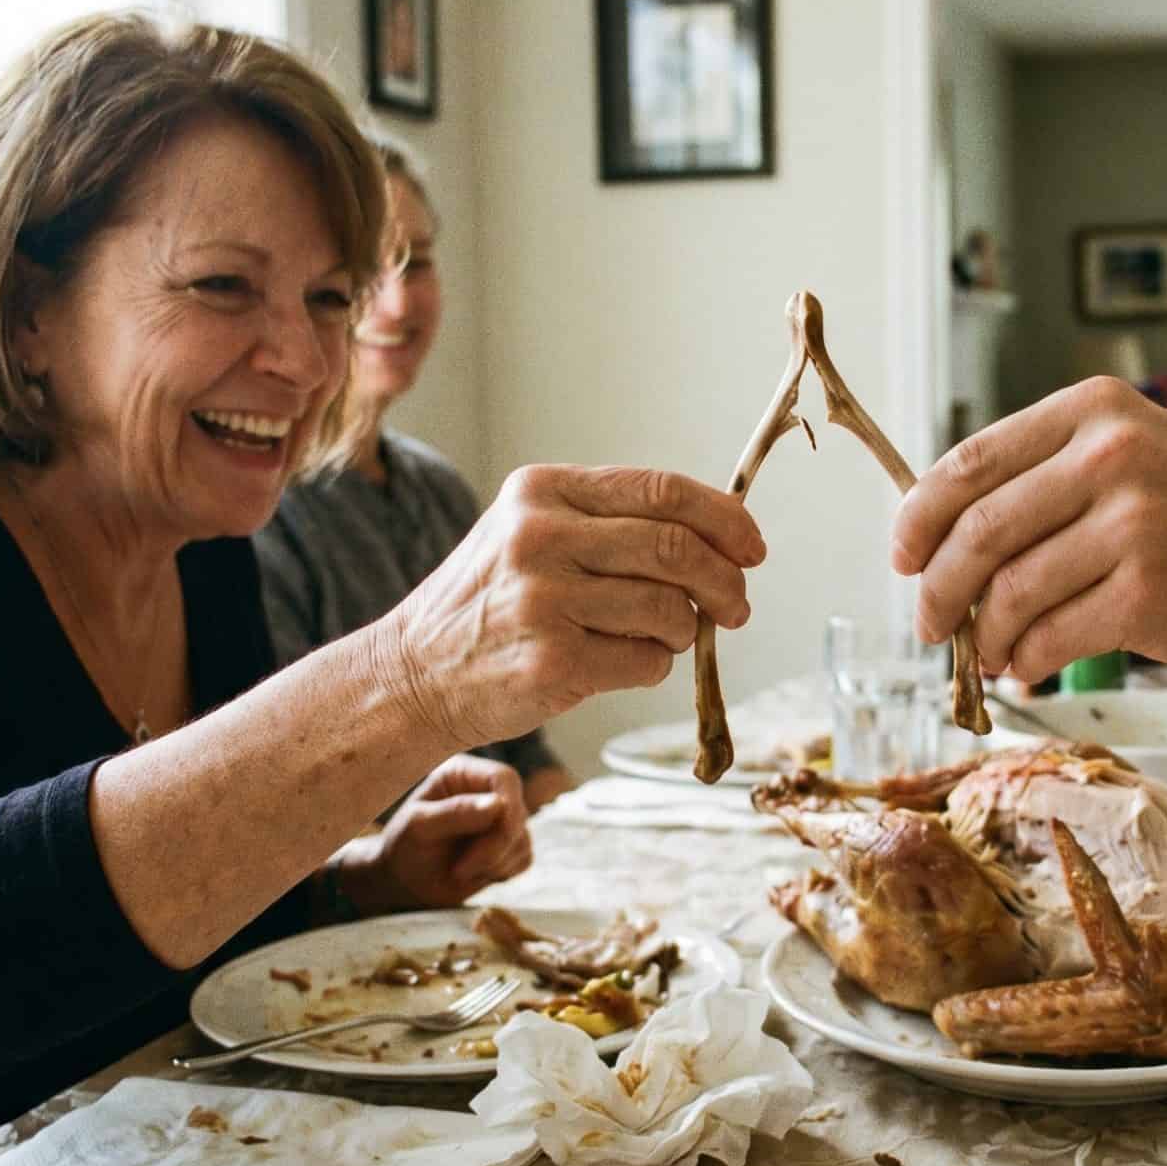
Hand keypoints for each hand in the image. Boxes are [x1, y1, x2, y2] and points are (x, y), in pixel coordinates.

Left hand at [336, 755, 533, 912]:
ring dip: (495, 863)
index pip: (504, 778)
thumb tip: (498, 805)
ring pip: (522, 839)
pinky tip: (474, 874)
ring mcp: (502, 820)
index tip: (497, 837)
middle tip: (461, 870)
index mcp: (464, 774)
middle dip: (494, 847)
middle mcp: (487, 792)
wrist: (405, 879)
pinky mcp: (510, 846)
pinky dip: (502, 872)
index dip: (508, 806)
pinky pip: (524, 858)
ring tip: (459, 871)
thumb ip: (455, 813)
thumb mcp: (419, 827)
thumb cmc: (405, 845)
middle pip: (517, 813)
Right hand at [383, 465, 764, 749]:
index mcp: (541, 491)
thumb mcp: (532, 533)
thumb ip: (612, 524)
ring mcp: (544, 599)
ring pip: (670, 609)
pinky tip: (620, 663)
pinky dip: (653, 666)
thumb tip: (723, 536)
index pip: (661, 491)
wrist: (414, 674)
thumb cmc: (490, 604)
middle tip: (736, 607)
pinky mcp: (553, 660)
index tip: (752, 547)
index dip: (724, 519)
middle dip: (725, 581)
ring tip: (660, 637)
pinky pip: (649, 661)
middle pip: (677, 548)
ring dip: (684, 630)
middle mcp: (540, 536)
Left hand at [889, 378, 1166, 682]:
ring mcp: (1132, 526)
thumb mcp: (1134, 454)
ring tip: (990, 651)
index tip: (902, 555)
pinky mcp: (1148, 595)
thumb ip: (1046, 478)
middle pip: (976, 531)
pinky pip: (1050, 637)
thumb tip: (938, 539)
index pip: (969, 463)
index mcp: (1095, 411)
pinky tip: (1029, 666)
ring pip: (1008, 592)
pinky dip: (1026, 660)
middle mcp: (1110, 457)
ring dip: (983, 635)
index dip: (918, 517)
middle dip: (936, 587)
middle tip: (928, 620)